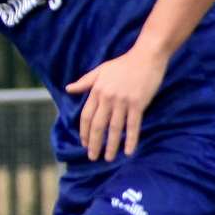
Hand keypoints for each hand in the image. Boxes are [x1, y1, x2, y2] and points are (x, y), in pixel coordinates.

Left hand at [65, 45, 167, 160]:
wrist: (147, 56)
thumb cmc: (123, 64)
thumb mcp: (100, 71)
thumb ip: (84, 82)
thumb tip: (68, 89)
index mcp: (97, 91)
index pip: (86, 116)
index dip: (83, 132)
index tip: (83, 143)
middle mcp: (108, 98)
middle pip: (98, 126)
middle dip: (94, 143)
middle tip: (92, 157)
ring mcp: (123, 102)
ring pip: (114, 129)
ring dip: (111, 146)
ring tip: (108, 159)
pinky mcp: (138, 104)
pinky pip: (133, 125)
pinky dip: (131, 139)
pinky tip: (128, 151)